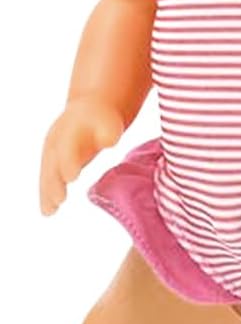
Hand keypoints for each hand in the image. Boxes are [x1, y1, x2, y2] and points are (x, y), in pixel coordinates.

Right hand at [39, 96, 124, 215]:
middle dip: (55, 181)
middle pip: (53, 162)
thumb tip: (110, 141)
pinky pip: (47, 179)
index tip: (72, 178)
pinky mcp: (50, 161)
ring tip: (50, 211)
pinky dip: (47, 194)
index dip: (69, 161)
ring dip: (48, 192)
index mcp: (71, 127)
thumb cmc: (102, 120)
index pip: (68, 146)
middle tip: (59, 200)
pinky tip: (48, 211)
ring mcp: (51, 150)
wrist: (88, 112)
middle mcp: (57, 139)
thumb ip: (108, 132)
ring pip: (47, 173)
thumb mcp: (108, 122)